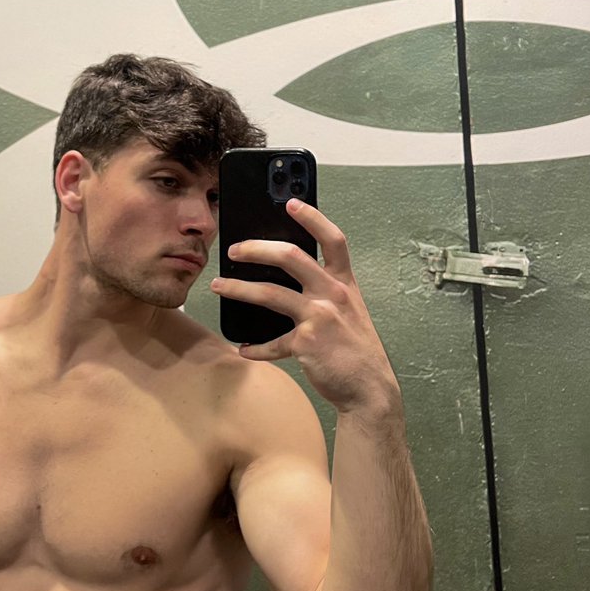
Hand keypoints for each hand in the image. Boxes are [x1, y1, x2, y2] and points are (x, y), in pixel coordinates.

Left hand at [211, 199, 400, 416]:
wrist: (369, 388)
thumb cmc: (356, 348)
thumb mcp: (349, 310)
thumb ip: (325, 290)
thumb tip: (288, 276)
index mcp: (344, 282)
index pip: (333, 239)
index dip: (312, 217)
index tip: (291, 203)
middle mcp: (333, 294)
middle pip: (291, 256)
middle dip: (256, 248)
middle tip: (235, 249)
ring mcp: (319, 317)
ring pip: (270, 293)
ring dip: (239, 288)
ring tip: (220, 285)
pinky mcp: (306, 343)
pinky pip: (272, 342)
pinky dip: (255, 347)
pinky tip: (243, 348)